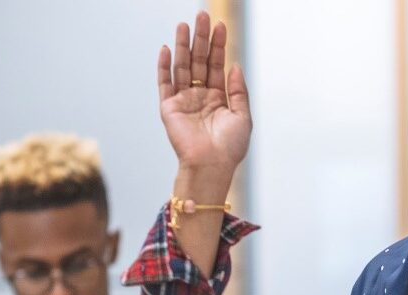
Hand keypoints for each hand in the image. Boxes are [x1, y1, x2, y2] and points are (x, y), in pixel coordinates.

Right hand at [158, 11, 250, 188]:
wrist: (212, 165)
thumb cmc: (230, 147)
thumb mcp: (242, 116)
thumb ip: (238, 90)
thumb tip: (234, 65)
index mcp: (218, 98)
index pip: (216, 65)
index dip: (218, 46)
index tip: (220, 26)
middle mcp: (200, 96)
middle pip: (198, 61)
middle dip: (200, 39)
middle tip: (202, 16)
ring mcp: (183, 101)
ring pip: (182, 67)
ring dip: (182, 45)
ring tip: (184, 25)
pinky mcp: (169, 107)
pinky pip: (164, 82)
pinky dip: (164, 66)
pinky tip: (167, 48)